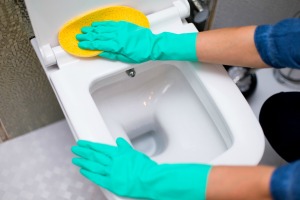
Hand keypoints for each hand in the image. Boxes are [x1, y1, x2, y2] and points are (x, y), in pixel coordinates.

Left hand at [72, 138, 210, 199]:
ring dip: (84, 162)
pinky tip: (83, 171)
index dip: (90, 145)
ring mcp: (112, 172)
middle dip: (83, 152)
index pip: (100, 148)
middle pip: (95, 156)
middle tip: (75, 149)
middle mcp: (113, 162)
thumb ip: (125, 148)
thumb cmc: (145, 167)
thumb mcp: (135, 154)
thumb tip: (118, 142)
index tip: (83, 143)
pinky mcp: (112, 183)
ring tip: (75, 159)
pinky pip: (98, 178)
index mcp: (119, 153)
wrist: (150, 179)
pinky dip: (90, 175)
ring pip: (94, 166)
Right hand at [76, 21, 197, 62]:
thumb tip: (100, 53)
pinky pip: (110, 24)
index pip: (99, 44)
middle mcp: (117, 36)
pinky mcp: (124, 25)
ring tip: (84, 30)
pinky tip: (96, 24)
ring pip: (103, 29)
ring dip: (93, 29)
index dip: (89, 45)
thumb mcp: (126, 59)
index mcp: (117, 45)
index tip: (81, 44)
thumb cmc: (141, 54)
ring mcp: (120, 29)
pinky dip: (102, 24)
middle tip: (79, 36)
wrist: (152, 45)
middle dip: (88, 36)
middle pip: (99, 36)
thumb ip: (112, 55)